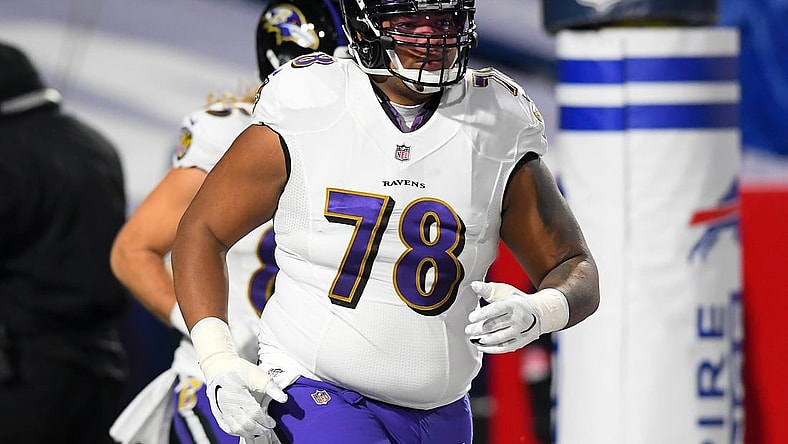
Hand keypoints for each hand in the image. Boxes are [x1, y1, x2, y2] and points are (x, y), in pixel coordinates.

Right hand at [191, 318, 287, 437]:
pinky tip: (245, 430)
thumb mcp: (257, 374)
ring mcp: (221, 409)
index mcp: (238, 394)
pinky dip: (237, 431)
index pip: (254, 413)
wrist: (219, 366)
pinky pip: (226, 427)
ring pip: (235, 428)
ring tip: (258, 431)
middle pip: (245, 424)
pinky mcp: (217, 412)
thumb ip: (271, 387)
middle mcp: (227, 404)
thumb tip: (283, 398)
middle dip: (258, 428)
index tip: (272, 422)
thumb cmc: (238, 369)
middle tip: (267, 428)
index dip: (264, 420)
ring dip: (248, 432)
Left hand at [465, 281, 567, 353]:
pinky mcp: (521, 342)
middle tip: (468, 330)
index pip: (496, 310)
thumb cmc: (517, 300)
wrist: (540, 313)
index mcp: (514, 304)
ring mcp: (521, 332)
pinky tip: (481, 346)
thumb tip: (474, 285)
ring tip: (472, 338)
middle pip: (495, 325)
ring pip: (499, 338)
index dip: (482, 314)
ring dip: (483, 339)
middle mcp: (519, 319)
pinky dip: (491, 349)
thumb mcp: (504, 291)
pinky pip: (504, 347)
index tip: (471, 317)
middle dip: (479, 329)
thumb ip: (488, 289)